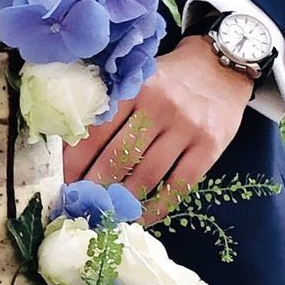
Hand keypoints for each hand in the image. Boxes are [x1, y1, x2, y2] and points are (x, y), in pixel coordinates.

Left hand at [63, 35, 253, 219]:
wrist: (224, 65)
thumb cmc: (170, 80)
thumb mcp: (138, 82)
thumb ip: (111, 110)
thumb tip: (71, 151)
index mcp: (135, 90)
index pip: (96, 134)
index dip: (74, 164)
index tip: (61, 185)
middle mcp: (160, 107)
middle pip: (117, 160)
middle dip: (93, 189)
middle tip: (78, 208)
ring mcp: (186, 128)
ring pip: (145, 177)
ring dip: (121, 203)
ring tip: (104, 217)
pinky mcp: (209, 146)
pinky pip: (178, 186)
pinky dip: (157, 208)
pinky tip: (140, 219)